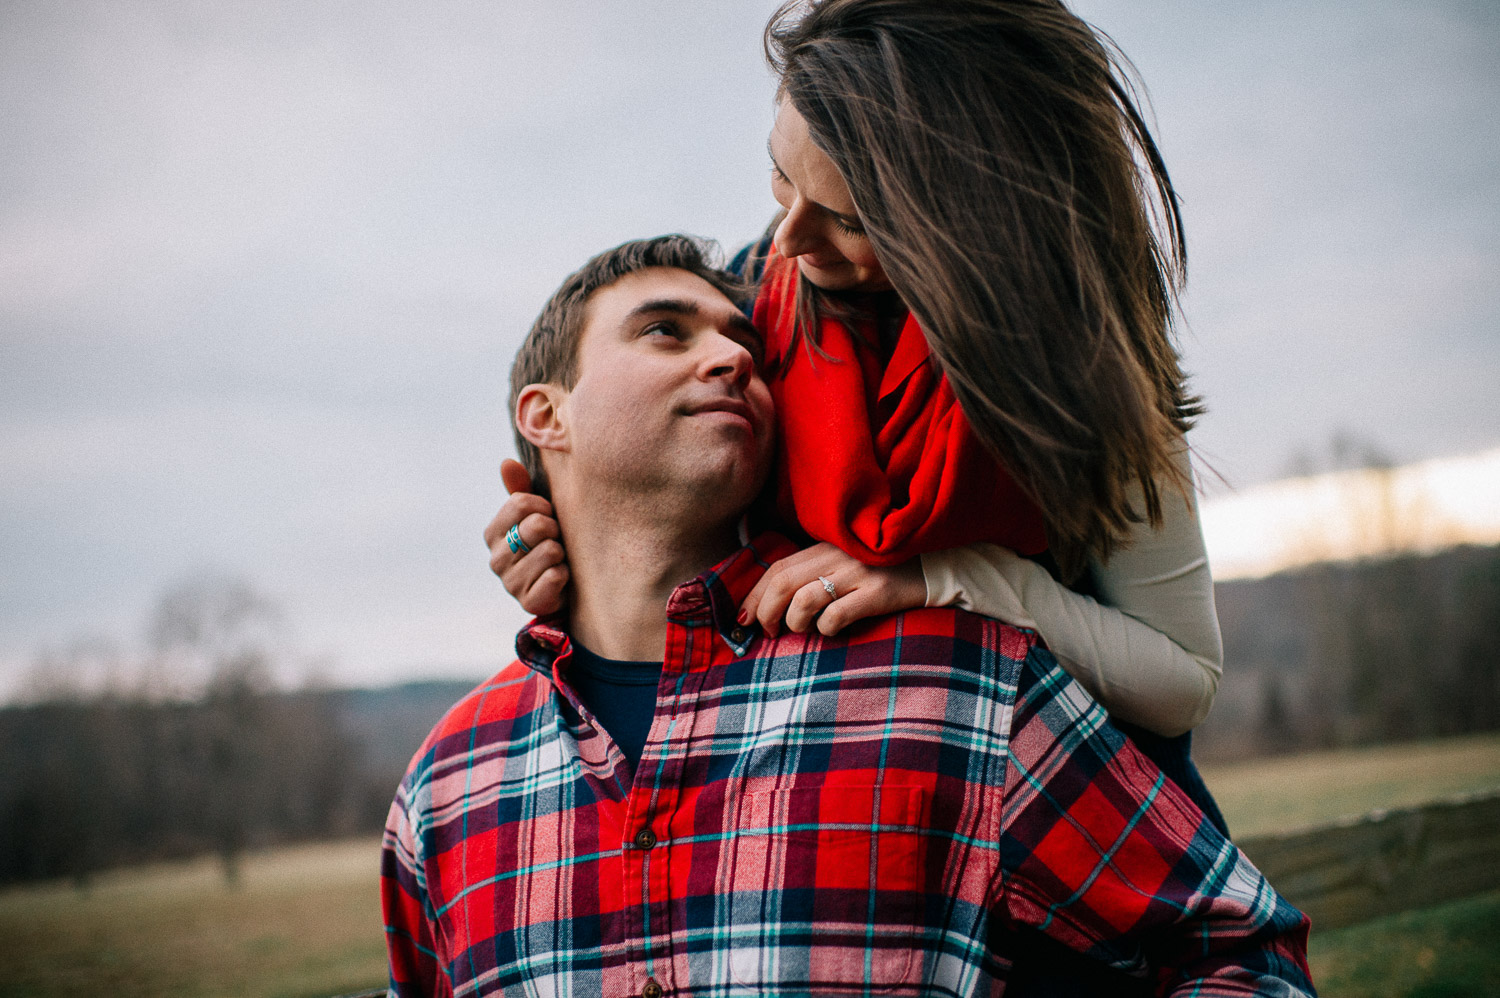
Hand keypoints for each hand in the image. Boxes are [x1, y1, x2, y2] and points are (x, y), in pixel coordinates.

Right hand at [483, 460, 568, 615]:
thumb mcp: (535, 515)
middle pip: (537, 525)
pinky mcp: (529, 603)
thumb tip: (507, 462)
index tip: (549, 515)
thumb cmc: (547, 543)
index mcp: (493, 533)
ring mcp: (510, 583)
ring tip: (558, 559)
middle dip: (555, 529)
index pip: (520, 502)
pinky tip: (561, 578)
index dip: (544, 505)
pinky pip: (556, 576)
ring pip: (550, 551)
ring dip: (562, 553)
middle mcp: (496, 559)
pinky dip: (566, 574)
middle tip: (556, 539)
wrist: (561, 588)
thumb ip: (521, 490)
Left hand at [739, 542, 925, 637]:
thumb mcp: (845, 563)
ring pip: (804, 600)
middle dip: (766, 612)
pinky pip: (837, 615)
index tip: (744, 617)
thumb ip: (814, 574)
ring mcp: (858, 573)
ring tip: (801, 631)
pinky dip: (826, 629)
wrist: (935, 566)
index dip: (755, 594)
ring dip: (794, 622)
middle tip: (767, 632)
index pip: (777, 567)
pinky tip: (831, 631)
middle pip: (783, 582)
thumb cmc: (882, 570)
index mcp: (825, 546)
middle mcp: (837, 555)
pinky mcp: (878, 592)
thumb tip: (773, 605)